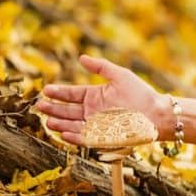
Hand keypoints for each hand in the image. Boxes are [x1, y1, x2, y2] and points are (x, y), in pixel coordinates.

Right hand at [36, 54, 164, 145]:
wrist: (156, 113)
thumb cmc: (140, 93)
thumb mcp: (119, 75)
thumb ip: (100, 67)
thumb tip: (81, 57)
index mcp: (95, 96)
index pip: (71, 95)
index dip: (58, 93)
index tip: (45, 90)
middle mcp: (92, 112)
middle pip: (68, 111)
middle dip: (53, 109)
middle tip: (39, 105)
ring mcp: (96, 125)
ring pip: (72, 125)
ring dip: (60, 123)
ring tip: (47, 120)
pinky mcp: (101, 137)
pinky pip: (84, 138)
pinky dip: (73, 136)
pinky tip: (63, 133)